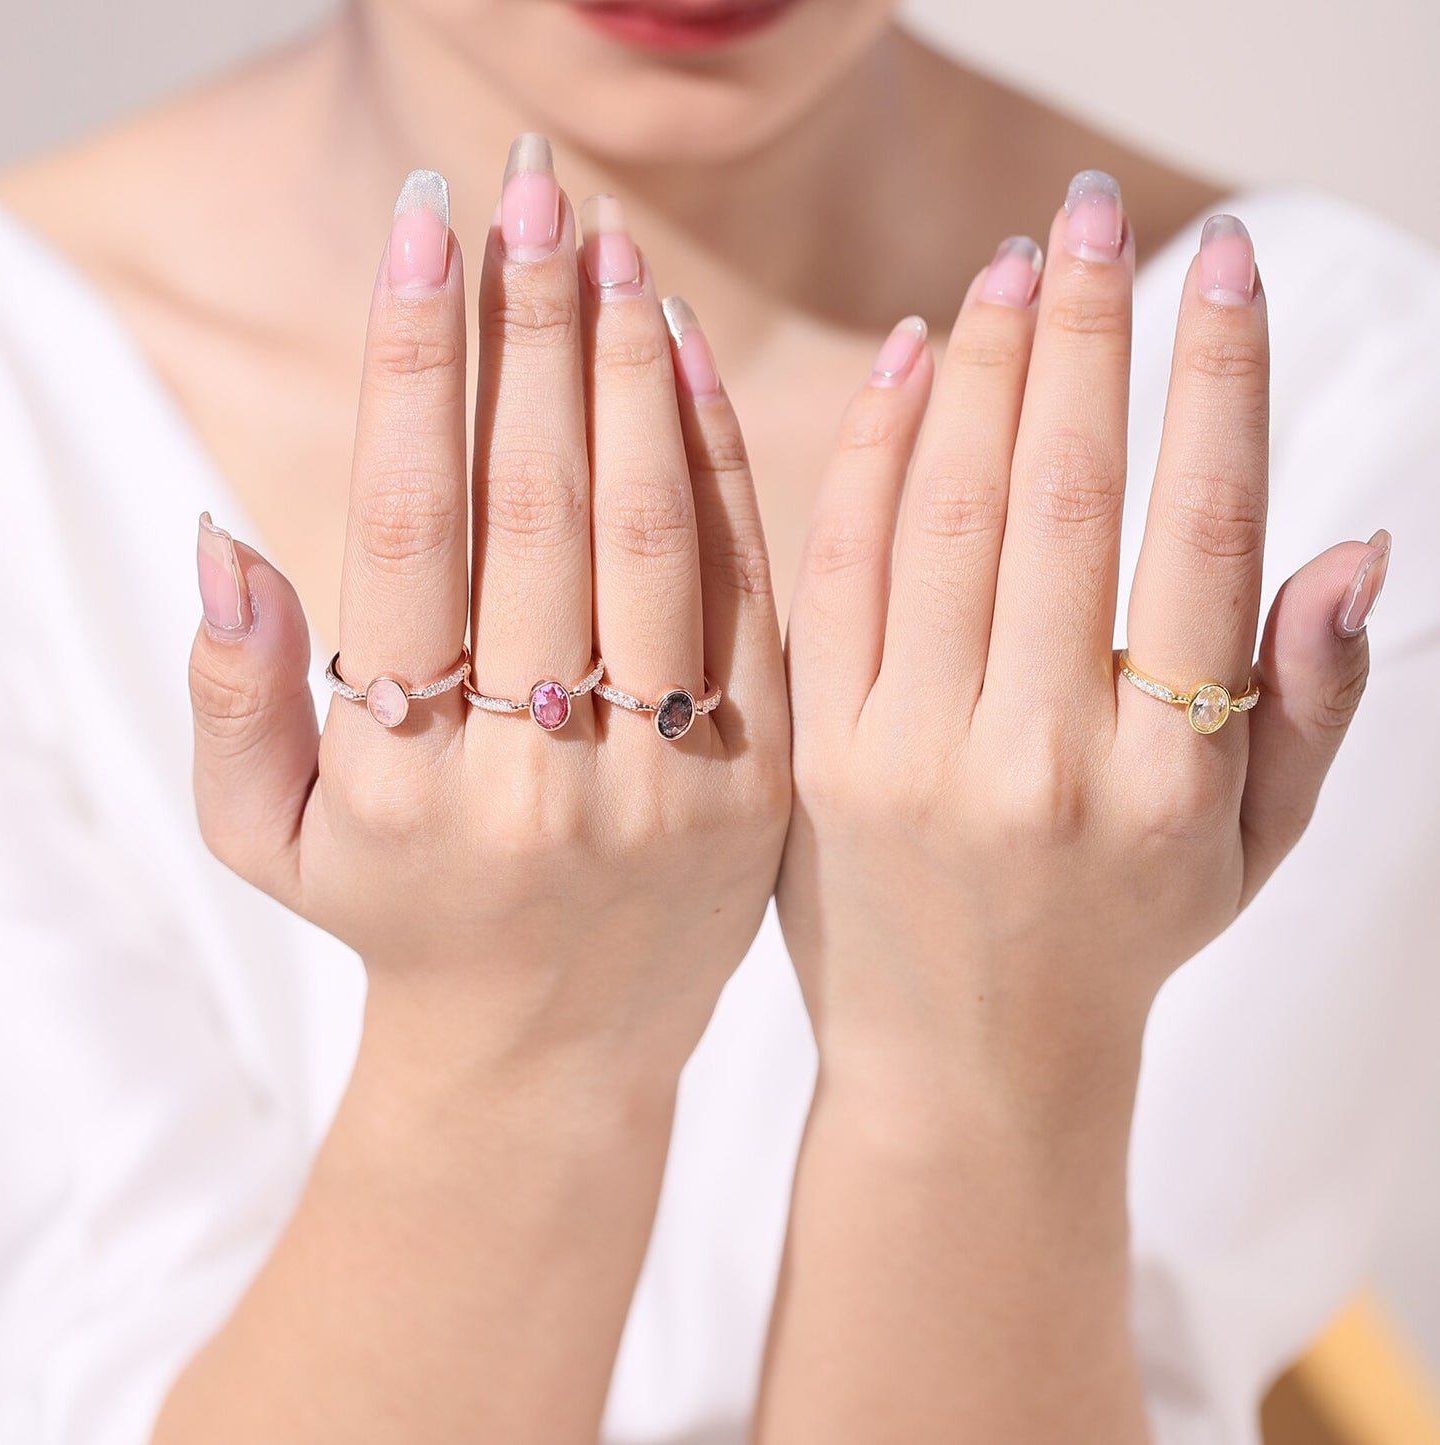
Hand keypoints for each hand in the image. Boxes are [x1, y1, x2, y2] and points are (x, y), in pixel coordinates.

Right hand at [187, 143, 788, 1107]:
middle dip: (530, 328)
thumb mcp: (270, 838)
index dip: (414, 359)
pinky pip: (748, 598)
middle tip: (532, 191)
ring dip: (628, 373)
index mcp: (399, 772)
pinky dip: (722, 471)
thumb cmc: (403, 927)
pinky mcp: (758, 783)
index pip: (409, 522)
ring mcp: (662, 778)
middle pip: (536, 502)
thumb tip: (220, 536)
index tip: (422, 223)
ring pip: (649, 534)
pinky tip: (689, 366)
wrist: (551, 1060)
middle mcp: (534, 768)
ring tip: (610, 247)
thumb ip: (232, 695)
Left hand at [780, 172, 1385, 1117]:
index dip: (1218, 386)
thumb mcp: (1248, 849)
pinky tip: (903, 365)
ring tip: (1010, 271)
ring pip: (942, 517)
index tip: (1225, 269)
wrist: (963, 1066)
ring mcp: (911, 756)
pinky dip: (870, 453)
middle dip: (1084, 336)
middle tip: (1092, 216)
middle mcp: (1036, 758)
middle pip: (1059, 498)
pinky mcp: (820, 754)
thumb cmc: (1121, 943)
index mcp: (1164, 777)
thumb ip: (1309, 702)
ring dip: (976, 373)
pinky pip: (840, 569)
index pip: (1198, 536)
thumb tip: (1359, 544)